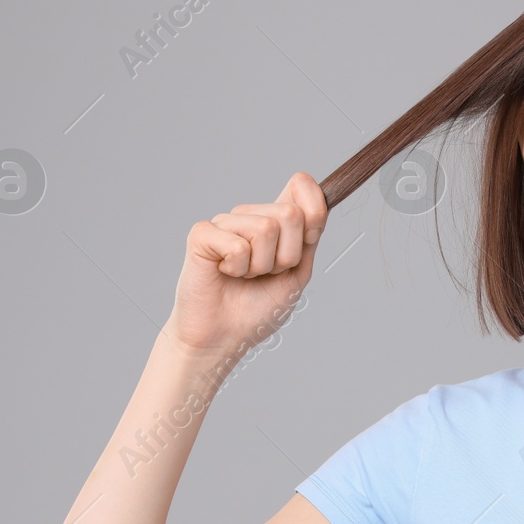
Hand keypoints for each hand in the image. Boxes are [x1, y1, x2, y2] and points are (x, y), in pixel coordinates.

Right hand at [162, 172, 327, 356]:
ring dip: (261, 265)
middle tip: (266, 273)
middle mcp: (250, 215)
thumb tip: (321, 204)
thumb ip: (309, 238)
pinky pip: (237, 244)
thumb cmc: (257, 308)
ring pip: (265, 228)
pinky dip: (238, 268)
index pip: (302, 186)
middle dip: (287, 255)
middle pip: (290, 214)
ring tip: (245, 276)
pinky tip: (225, 274)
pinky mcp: (202, 234)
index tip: (310, 238)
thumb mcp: (296, 272)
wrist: (225, 337)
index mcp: (275, 221)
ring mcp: (225, 222)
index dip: (315, 208)